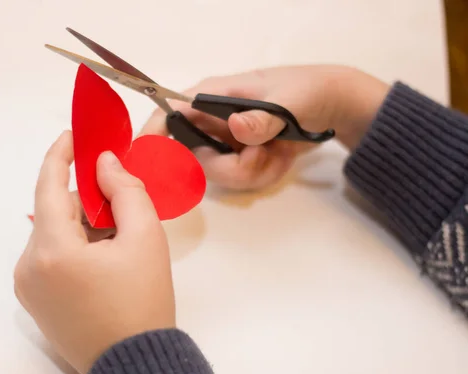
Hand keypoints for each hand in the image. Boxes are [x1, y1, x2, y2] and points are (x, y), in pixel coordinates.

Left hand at [14, 130, 174, 373]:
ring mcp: (27, 286)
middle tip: (122, 207)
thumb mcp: (145, 239)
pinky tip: (104, 261)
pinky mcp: (33, 300)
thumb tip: (105, 164)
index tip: (74, 134)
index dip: (61, 154)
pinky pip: (50, 256)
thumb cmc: (143, 302)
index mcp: (52, 251)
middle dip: (87, 201)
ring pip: (53, 233)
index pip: (48, 185)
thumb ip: (125, 190)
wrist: (134, 363)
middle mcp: (28, 266)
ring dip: (83, 226)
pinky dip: (75, 246)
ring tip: (119, 242)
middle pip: (55, 212)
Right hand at [140, 65, 388, 189]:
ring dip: (255, 170)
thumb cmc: (305, 90)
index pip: (168, 114)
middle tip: (263, 151)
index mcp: (212, 97)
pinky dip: (265, 173)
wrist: (329, 106)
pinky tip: (281, 156)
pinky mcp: (238, 159)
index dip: (152, 139)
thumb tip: (236, 126)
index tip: (146, 165)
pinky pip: (240, 180)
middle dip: (232, 166)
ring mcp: (225, 143)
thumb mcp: (289, 101)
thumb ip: (264, 118)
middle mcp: (212, 121)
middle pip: (195, 159)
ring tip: (279, 149)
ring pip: (221, 175)